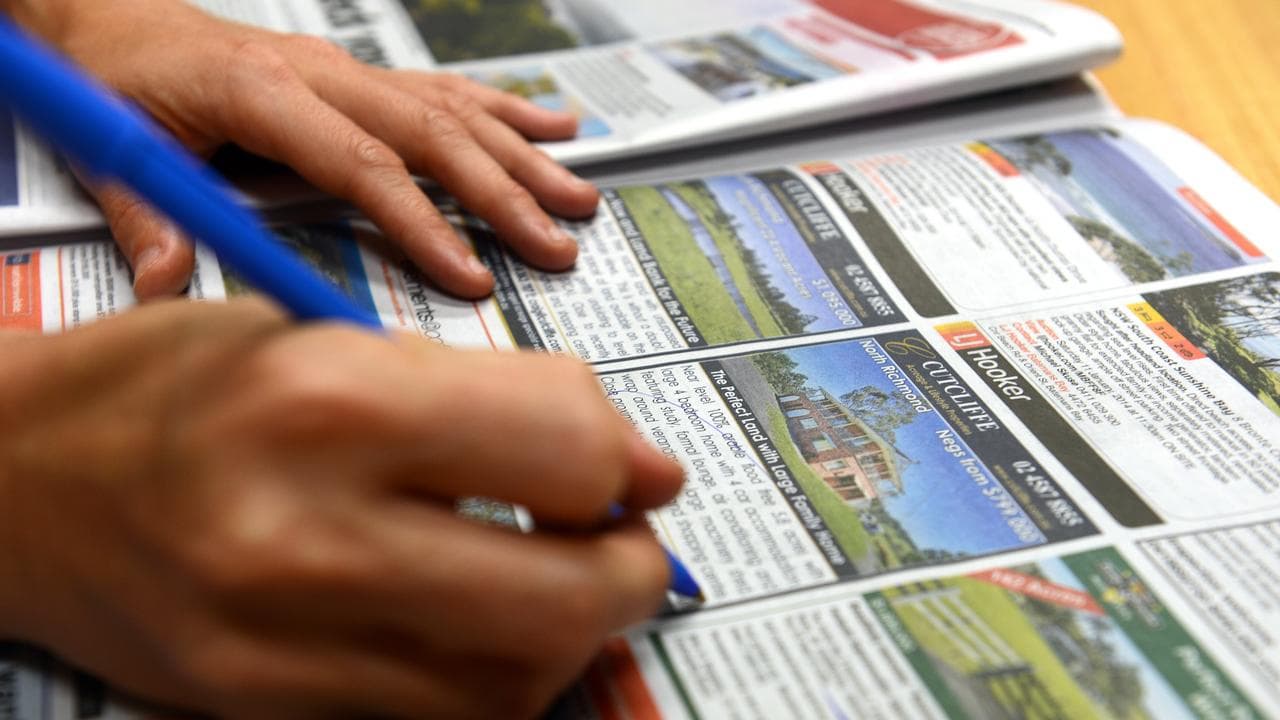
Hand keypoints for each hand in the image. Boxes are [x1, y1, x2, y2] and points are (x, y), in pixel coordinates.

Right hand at [0, 300, 682, 718]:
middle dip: (631, 573)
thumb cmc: (162, 386)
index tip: (636, 468)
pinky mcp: (261, 710)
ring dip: (568, 635)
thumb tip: (625, 464)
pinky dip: (490, 679)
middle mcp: (302, 539)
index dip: (625, 459)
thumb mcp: (321, 335)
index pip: (561, 451)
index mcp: (323, 403)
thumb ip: (485, 394)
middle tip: (626, 543)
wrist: (6, 485)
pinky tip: (478, 626)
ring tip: (552, 578)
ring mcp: (277, 649)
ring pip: (511, 685)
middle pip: (560, 599)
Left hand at [4, 0, 598, 299]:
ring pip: (453, 108)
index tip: (470, 274)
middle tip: (556, 243)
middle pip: (432, 134)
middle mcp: (321, 73)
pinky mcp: (358, 74)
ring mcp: (348, 70)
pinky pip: (447, 89)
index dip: (422, 222)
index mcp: (265, 91)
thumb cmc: (116, 79)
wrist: (111, 18)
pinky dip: (507, 109)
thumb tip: (167, 284)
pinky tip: (555, 125)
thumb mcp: (112, 147)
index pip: (363, 164)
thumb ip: (146, 216)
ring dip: (522, 155)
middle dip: (503, 193)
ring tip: (576, 197)